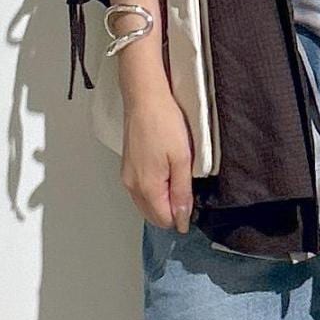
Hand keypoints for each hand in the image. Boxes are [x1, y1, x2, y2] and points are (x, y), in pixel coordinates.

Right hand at [121, 85, 195, 230]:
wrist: (145, 99)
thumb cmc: (164, 124)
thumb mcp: (182, 160)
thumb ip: (182, 192)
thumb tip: (182, 219)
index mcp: (147, 187)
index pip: (165, 220)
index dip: (181, 217)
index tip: (193, 203)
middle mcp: (132, 186)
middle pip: (153, 216)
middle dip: (170, 212)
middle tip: (187, 192)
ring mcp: (127, 177)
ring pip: (145, 204)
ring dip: (161, 202)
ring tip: (177, 181)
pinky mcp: (127, 168)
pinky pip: (140, 191)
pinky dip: (153, 192)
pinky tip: (165, 176)